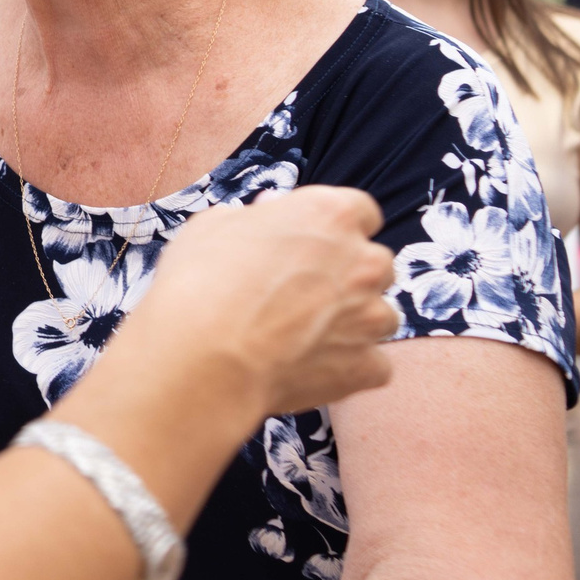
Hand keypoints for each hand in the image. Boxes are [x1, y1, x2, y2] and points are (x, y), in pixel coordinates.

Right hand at [118, 187, 400, 421]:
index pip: (360, 211)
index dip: (335, 229)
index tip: (312, 245)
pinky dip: (350, 368)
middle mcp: (363, 260)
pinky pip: (374, 364)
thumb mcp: (214, 227)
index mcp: (331, 214)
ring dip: (353, 322)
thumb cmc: (200, 284)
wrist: (203, 360)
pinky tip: (312, 369)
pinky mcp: (366, 366)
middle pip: (375, 264)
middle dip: (349, 276)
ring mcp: (370, 316)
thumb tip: (267, 212)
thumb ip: (254, 217)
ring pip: (379, 316)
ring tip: (304, 336)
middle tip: (302, 293)